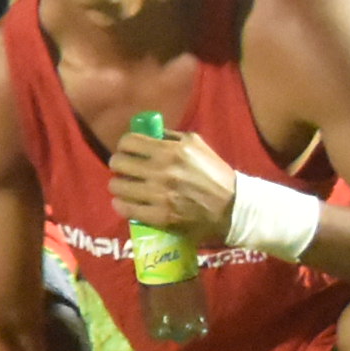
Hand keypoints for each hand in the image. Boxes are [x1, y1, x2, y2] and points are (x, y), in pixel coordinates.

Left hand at [104, 122, 239, 241]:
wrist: (232, 207)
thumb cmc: (213, 173)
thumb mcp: (196, 145)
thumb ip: (169, 137)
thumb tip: (145, 134)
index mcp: (171, 151)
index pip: (128, 142)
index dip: (125, 146)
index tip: (128, 152)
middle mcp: (162, 171)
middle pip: (117, 163)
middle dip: (119, 166)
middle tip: (126, 171)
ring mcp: (159, 195)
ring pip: (117, 186)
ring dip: (119, 186)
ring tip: (127, 188)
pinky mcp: (160, 216)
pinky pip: (126, 209)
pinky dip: (123, 205)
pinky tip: (128, 203)